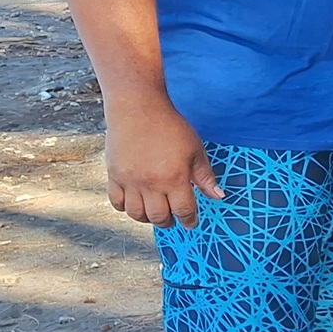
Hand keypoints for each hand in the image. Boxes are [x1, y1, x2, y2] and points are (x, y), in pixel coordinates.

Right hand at [105, 101, 224, 227]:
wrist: (138, 109)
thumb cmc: (170, 127)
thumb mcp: (195, 150)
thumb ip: (205, 176)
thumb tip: (218, 196)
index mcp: (174, 178)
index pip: (183, 210)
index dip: (189, 220)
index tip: (191, 222)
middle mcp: (150, 183)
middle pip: (159, 217)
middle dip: (169, 222)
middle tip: (173, 219)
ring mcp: (130, 181)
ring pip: (136, 214)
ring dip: (148, 218)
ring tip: (155, 212)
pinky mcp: (114, 175)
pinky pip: (116, 202)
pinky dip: (126, 208)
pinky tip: (135, 203)